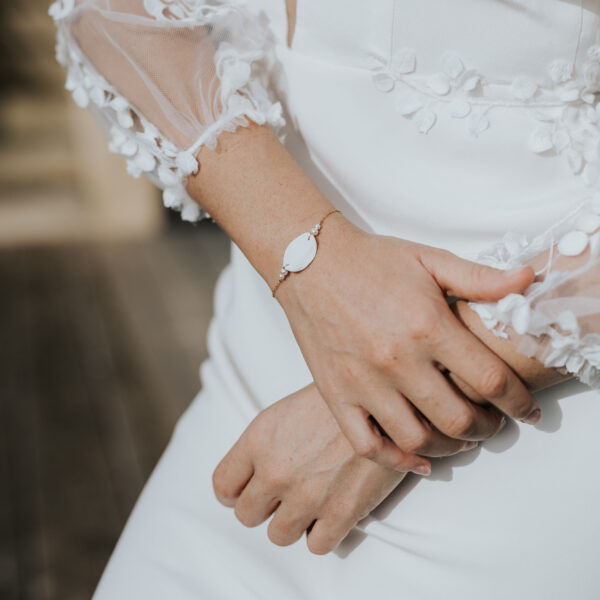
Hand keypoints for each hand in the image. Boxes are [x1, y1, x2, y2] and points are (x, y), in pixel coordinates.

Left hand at [212, 384, 421, 554]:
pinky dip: (325, 533)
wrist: (384, 401)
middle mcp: (275, 471)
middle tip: (286, 494)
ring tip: (313, 500)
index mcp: (258, 440)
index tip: (250, 490)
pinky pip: (317, 546)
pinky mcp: (341, 513)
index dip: (236, 492)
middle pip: (247, 515)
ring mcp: (307, 496)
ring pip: (279, 535)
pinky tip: (335, 510)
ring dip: (294, 522)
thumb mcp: (286, 411)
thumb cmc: (336, 401)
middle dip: (265, 507)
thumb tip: (249, 475)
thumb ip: (261, 445)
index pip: (223, 486)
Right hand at [276, 216, 539, 472]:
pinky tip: (417, 458)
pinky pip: (367, 444)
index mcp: (427, 325)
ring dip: (450, 447)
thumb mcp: (429, 259)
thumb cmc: (371, 260)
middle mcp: (397, 361)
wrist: (310, 263)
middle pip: (458, 419)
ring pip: (417, 438)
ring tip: (460, 438)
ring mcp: (363, 382)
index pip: (489, 380)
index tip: (527, 410)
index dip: (518, 401)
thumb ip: (480, 278)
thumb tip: (528, 281)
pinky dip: (397, 460)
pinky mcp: (336, 394)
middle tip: (494, 423)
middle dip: (488, 428)